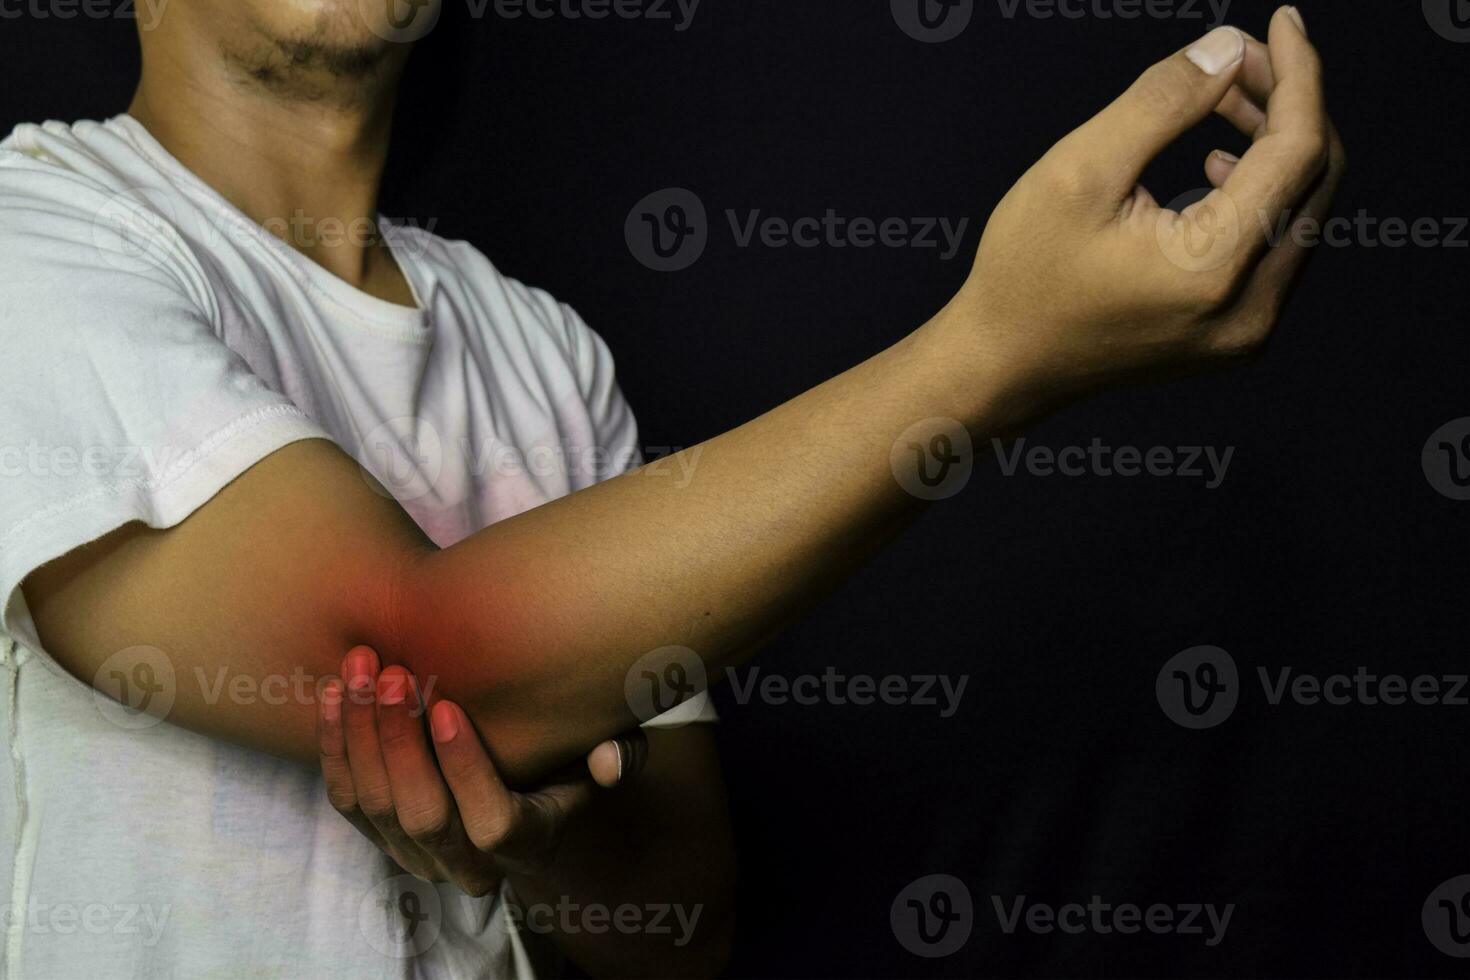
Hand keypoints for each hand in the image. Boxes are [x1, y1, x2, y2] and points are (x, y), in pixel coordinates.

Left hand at [317, 645, 647, 895]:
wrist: (524, 793)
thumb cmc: (568, 761)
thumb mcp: (607, 755)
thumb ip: (621, 755)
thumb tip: (608, 761)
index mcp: (526, 844)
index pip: (491, 822)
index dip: (465, 768)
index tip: (448, 705)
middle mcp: (465, 864)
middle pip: (419, 815)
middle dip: (399, 740)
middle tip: (393, 673)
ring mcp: (415, 855)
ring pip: (374, 806)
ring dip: (361, 735)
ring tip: (361, 670)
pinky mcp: (378, 836)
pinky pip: (346, 799)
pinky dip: (336, 746)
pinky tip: (336, 693)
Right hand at [944, 7, 1344, 414]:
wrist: (1000, 367)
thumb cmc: (1024, 274)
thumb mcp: (1078, 172)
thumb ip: (1160, 102)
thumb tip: (1229, 49)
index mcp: (1212, 269)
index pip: (1298, 151)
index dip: (1298, 75)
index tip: (1280, 22)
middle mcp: (1249, 310)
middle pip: (1315, 179)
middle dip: (1289, 105)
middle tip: (1236, 60)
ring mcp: (1248, 332)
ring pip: (1303, 212)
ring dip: (1277, 145)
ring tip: (1221, 102)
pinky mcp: (1237, 337)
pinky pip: (1280, 247)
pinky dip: (1263, 192)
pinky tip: (1215, 167)